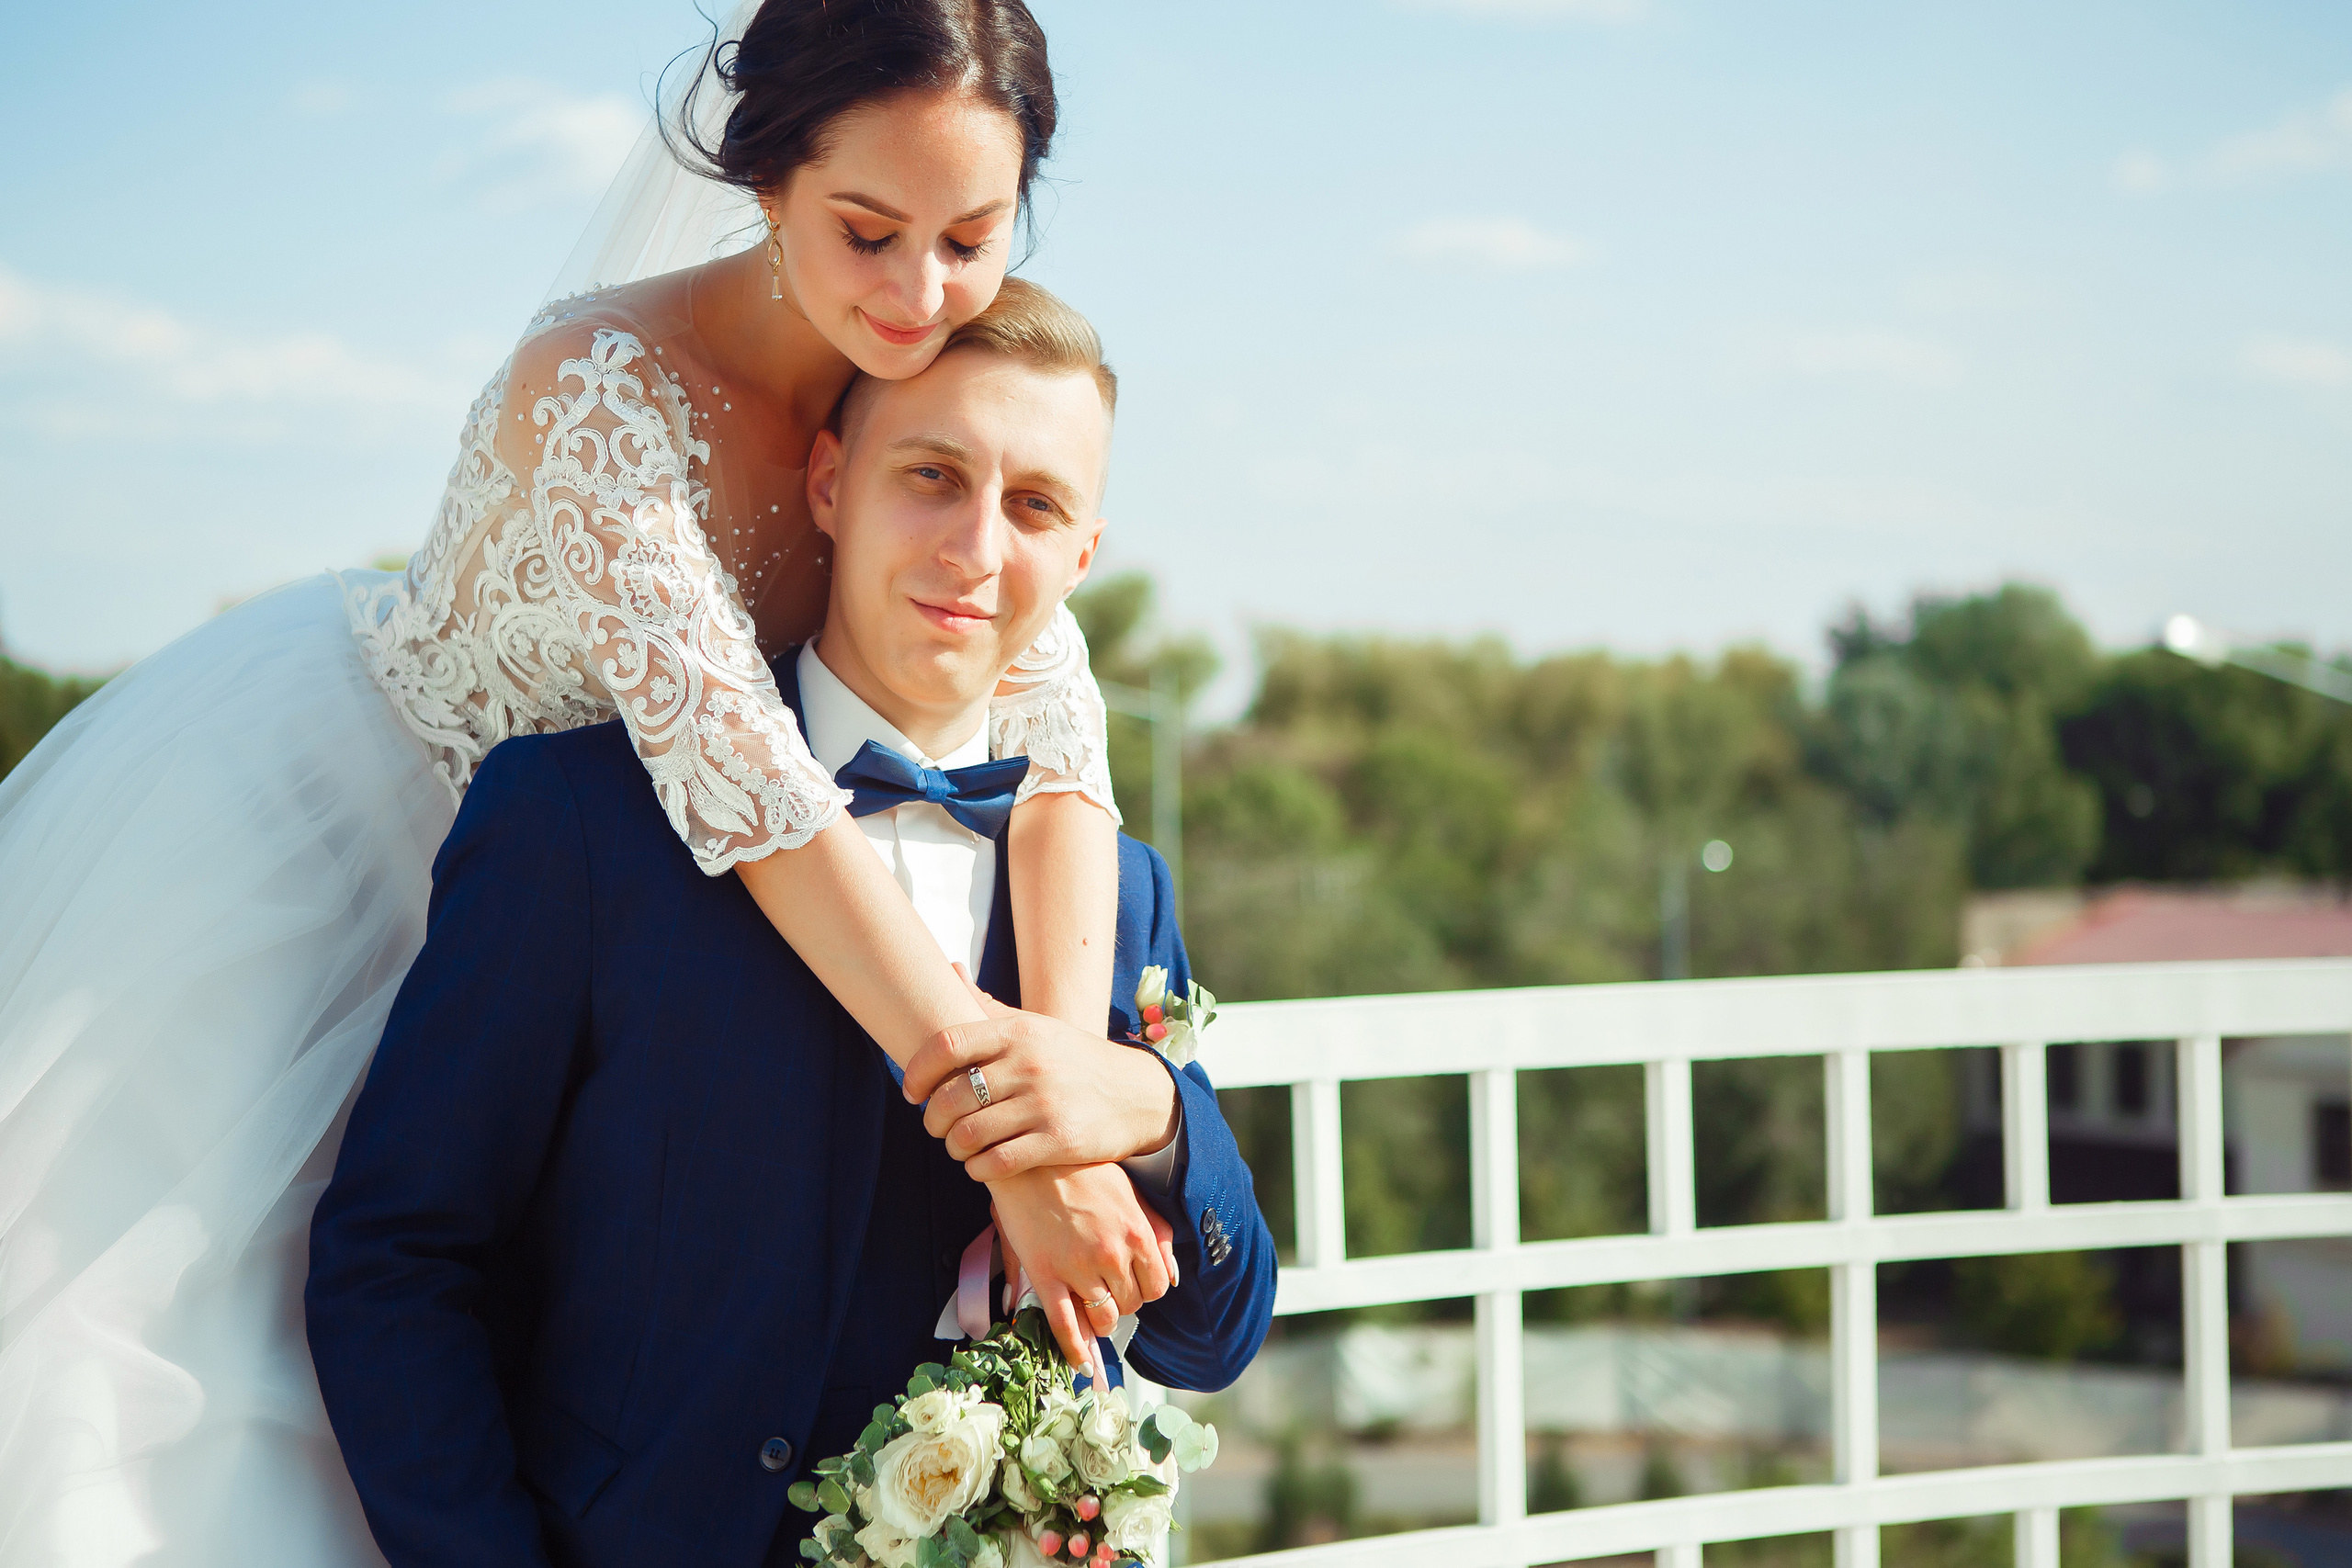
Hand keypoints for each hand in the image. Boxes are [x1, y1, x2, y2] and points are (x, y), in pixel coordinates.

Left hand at [905, 968, 1178, 1180]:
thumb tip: (949, 969)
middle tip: (937, 1126)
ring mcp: (1045, 1103)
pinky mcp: (1059, 1140)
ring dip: (954, 1147)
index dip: (917, 1070)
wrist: (1136, 1094)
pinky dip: (978, 1168)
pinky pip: (997, 1163)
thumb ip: (988, 1006)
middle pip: (950, 1098)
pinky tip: (982, 1163)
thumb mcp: (1035, 1026)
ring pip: (968, 1135)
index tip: (912, 1090)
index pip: (947, 1044)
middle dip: (932, 1120)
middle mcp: (1030, 1064)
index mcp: (1019, 1032)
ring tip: (959, 1146)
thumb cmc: (1072, 1059)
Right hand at [988, 1164, 1178, 1376]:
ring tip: (1093, 1308)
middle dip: (1124, 1302)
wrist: (1030, 1157)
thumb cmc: (1081, 1170)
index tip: (1135, 1285)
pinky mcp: (1046, 1276)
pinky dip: (1075, 1350)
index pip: (1156, 1287)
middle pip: (1131, 1304)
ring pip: (1103, 1319)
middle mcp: (1112, 1255)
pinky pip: (1064, 1325)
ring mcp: (1078, 1269)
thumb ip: (1157, 1234)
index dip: (1146, 1291)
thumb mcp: (1129, 1193)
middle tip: (1110, 1290)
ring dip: (1102, 1321)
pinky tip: (1082, 1365)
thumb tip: (1173, 1276)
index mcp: (1137, 1234)